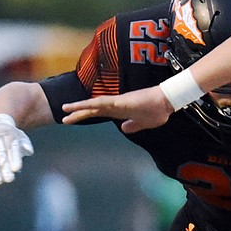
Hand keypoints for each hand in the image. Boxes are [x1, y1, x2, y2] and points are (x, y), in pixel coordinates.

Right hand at [0, 113, 33, 184]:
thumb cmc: (10, 136)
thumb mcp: (20, 137)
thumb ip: (26, 144)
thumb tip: (29, 151)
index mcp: (8, 132)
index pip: (12, 146)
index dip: (14, 157)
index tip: (16, 169)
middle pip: (0, 152)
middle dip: (4, 167)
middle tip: (9, 179)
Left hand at [61, 86, 176, 132]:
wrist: (167, 101)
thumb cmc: (157, 110)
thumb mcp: (143, 123)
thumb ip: (132, 125)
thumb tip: (123, 128)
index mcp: (119, 111)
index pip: (98, 113)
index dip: (85, 115)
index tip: (73, 119)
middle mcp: (116, 105)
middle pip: (92, 109)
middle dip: (77, 113)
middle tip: (63, 118)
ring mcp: (118, 102)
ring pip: (94, 104)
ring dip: (80, 106)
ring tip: (65, 109)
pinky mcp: (122, 102)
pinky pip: (104, 102)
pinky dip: (92, 104)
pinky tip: (83, 105)